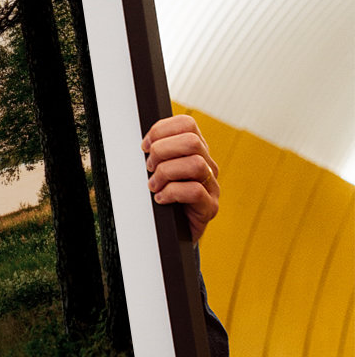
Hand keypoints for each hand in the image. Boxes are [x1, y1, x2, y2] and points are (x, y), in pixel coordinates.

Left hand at [142, 114, 219, 242]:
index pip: (186, 124)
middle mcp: (207, 165)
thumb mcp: (158, 171)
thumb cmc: (164, 198)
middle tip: (149, 167)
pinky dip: (171, 193)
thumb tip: (144, 144)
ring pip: (195, 164)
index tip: (145, 146)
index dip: (162, 130)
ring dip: (166, 173)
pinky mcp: (209, 207)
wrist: (174, 232)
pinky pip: (194, 191)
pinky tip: (161, 199)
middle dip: (163, 151)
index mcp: (195, 151)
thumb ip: (156, 154)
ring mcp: (211, 186)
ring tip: (154, 185)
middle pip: (191, 141)